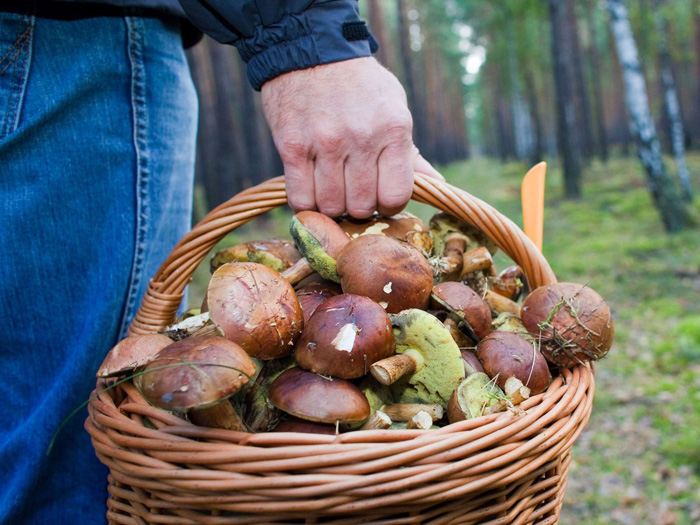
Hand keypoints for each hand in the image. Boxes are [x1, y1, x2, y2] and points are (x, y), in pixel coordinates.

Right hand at [261, 57, 442, 218]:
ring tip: (331, 188)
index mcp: (393, 130)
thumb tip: (437, 184)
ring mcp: (325, 143)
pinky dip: (306, 202)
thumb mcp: (394, 108)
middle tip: (352, 191)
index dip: (388, 205)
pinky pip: (300, 198)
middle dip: (358, 207)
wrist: (312, 49)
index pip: (396, 196)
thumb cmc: (360, 84)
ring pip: (330, 206)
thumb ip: (410, 152)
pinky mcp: (292, 147)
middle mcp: (361, 138)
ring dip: (331, 205)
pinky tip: (311, 190)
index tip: (379, 197)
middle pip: (361, 206)